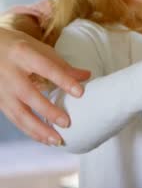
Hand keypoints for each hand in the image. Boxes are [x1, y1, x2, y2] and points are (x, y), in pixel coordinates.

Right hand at [0, 28, 89, 144]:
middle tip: (67, 123)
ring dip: (38, 130)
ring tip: (57, 140)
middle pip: (28, 95)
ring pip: (18, 113)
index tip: (80, 93)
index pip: (46, 68)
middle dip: (48, 111)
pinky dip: (29, 130)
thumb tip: (87, 76)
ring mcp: (0, 88)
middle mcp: (9, 72)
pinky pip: (14, 118)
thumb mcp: (39, 48)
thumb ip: (61, 65)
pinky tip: (44, 139)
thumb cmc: (18, 46)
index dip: (63, 80)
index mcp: (23, 54)